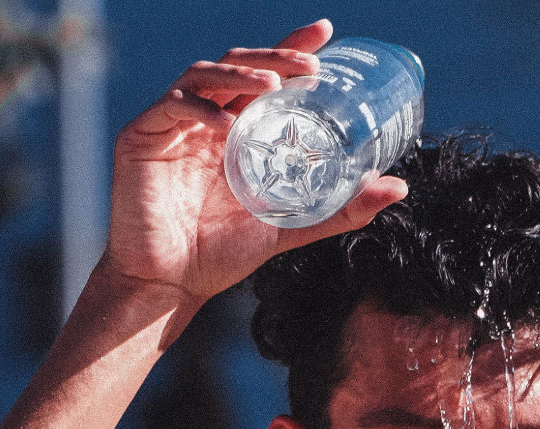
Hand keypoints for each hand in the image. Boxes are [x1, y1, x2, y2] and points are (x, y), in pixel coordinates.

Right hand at [101, 20, 408, 302]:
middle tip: (310, 62)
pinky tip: (228, 124)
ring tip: (274, 83)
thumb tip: (398, 188)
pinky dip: (200, 108)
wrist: (170, 284)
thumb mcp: (291, 226)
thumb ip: (340, 209)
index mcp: (236, 131)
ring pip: (205, 75)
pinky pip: (172, 107)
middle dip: (274, 56)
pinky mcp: (141, 138)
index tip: (326, 34)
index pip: (265, 77)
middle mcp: (205, 120)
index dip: (291, 48)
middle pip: (237, 66)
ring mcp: (172, 126)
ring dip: (241, 72)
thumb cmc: (221, 254)